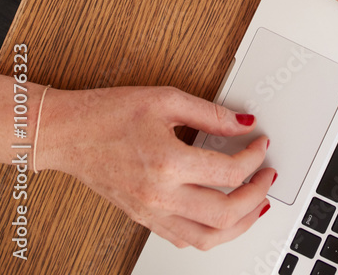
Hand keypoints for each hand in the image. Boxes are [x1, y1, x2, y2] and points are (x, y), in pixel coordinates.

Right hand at [37, 86, 274, 248]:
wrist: (68, 133)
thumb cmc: (109, 113)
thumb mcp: (165, 99)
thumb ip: (210, 113)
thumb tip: (243, 122)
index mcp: (168, 162)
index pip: (229, 172)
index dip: (254, 157)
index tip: (261, 142)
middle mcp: (160, 195)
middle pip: (225, 214)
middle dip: (257, 196)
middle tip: (268, 176)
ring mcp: (150, 213)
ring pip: (206, 238)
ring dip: (240, 225)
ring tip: (256, 204)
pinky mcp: (143, 218)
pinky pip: (184, 239)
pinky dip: (210, 233)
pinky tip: (222, 216)